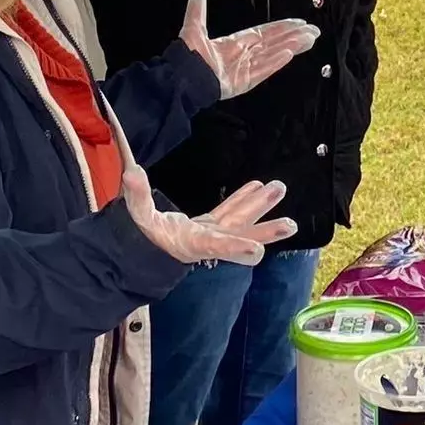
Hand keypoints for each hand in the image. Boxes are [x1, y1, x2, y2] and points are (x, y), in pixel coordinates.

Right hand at [120, 166, 294, 266]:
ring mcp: (212, 233)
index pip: (217, 248)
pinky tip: (258, 186)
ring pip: (240, 220)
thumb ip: (137, 197)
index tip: (257, 250)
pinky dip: (243, 199)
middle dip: (266, 231)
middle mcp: (208, 241)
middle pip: (240, 236)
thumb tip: (133, 171)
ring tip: (280, 187)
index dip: (236, 249)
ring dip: (260, 205)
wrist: (141, 253)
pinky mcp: (210, 226)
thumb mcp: (137, 219)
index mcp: (192, 244)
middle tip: (291, 225)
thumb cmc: (140, 239)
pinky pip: (230, 212)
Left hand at [180, 0, 320, 97]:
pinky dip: (276, 61)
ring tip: (310, 40)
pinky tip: (290, 54)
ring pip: (274, 54)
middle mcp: (245, 54)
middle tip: (315, 31)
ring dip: (292, 46)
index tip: (299, 22)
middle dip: (295, 36)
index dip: (282, 27)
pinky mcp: (245, 81)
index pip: (265, 32)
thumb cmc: (188, 55)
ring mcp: (246, 69)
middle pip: (275, 42)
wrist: (182, 78)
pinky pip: (264, 69)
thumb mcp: (193, 27)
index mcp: (236, 43)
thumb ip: (198, 8)